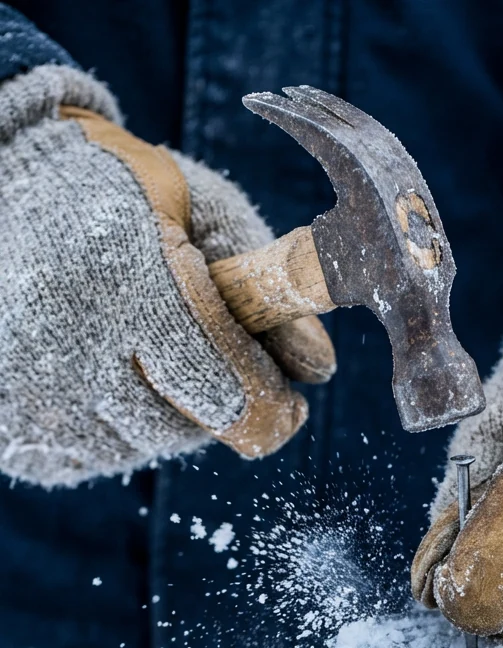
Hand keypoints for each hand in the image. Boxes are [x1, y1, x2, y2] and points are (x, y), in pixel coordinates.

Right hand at [0, 66, 334, 486]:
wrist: (0, 180)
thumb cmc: (113, 191)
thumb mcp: (198, 208)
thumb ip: (263, 280)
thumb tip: (318, 365)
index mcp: (128, 278)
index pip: (223, 387)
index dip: (268, 402)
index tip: (291, 405)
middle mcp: (71, 344)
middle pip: (187, 425)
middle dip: (213, 397)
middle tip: (200, 355)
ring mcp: (31, 393)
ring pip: (139, 445)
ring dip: (157, 411)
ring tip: (134, 348)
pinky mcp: (8, 427)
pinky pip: (85, 458)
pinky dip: (104, 427)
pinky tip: (91, 371)